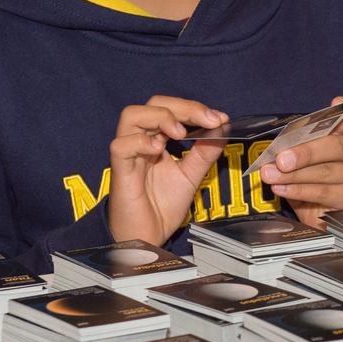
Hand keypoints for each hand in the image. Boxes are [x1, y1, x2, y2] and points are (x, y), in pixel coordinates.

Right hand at [107, 96, 227, 244]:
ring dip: (161, 117)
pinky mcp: (119, 171)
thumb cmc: (162, 207)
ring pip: (132, 115)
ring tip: (181, 133)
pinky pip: (120, 146)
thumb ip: (205, 152)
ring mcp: (129, 154)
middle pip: (154, 103)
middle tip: (208, 119)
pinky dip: (140, 142)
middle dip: (184, 107)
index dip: (195, 109)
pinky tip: (158, 150)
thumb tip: (223, 127)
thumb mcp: (191, 175)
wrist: (148, 238)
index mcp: (158, 139)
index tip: (220, 118)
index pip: (172, 109)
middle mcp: (141, 141)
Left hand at [258, 97, 342, 227]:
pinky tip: (280, 188)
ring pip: (326, 172)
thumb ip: (295, 147)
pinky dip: (298, 191)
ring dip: (294, 175)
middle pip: (336, 147)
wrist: (318, 212)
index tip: (336, 102)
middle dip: (306, 152)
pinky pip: (322, 193)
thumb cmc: (309, 177)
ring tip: (271, 175)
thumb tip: (276, 150)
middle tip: (282, 159)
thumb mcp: (302, 156)